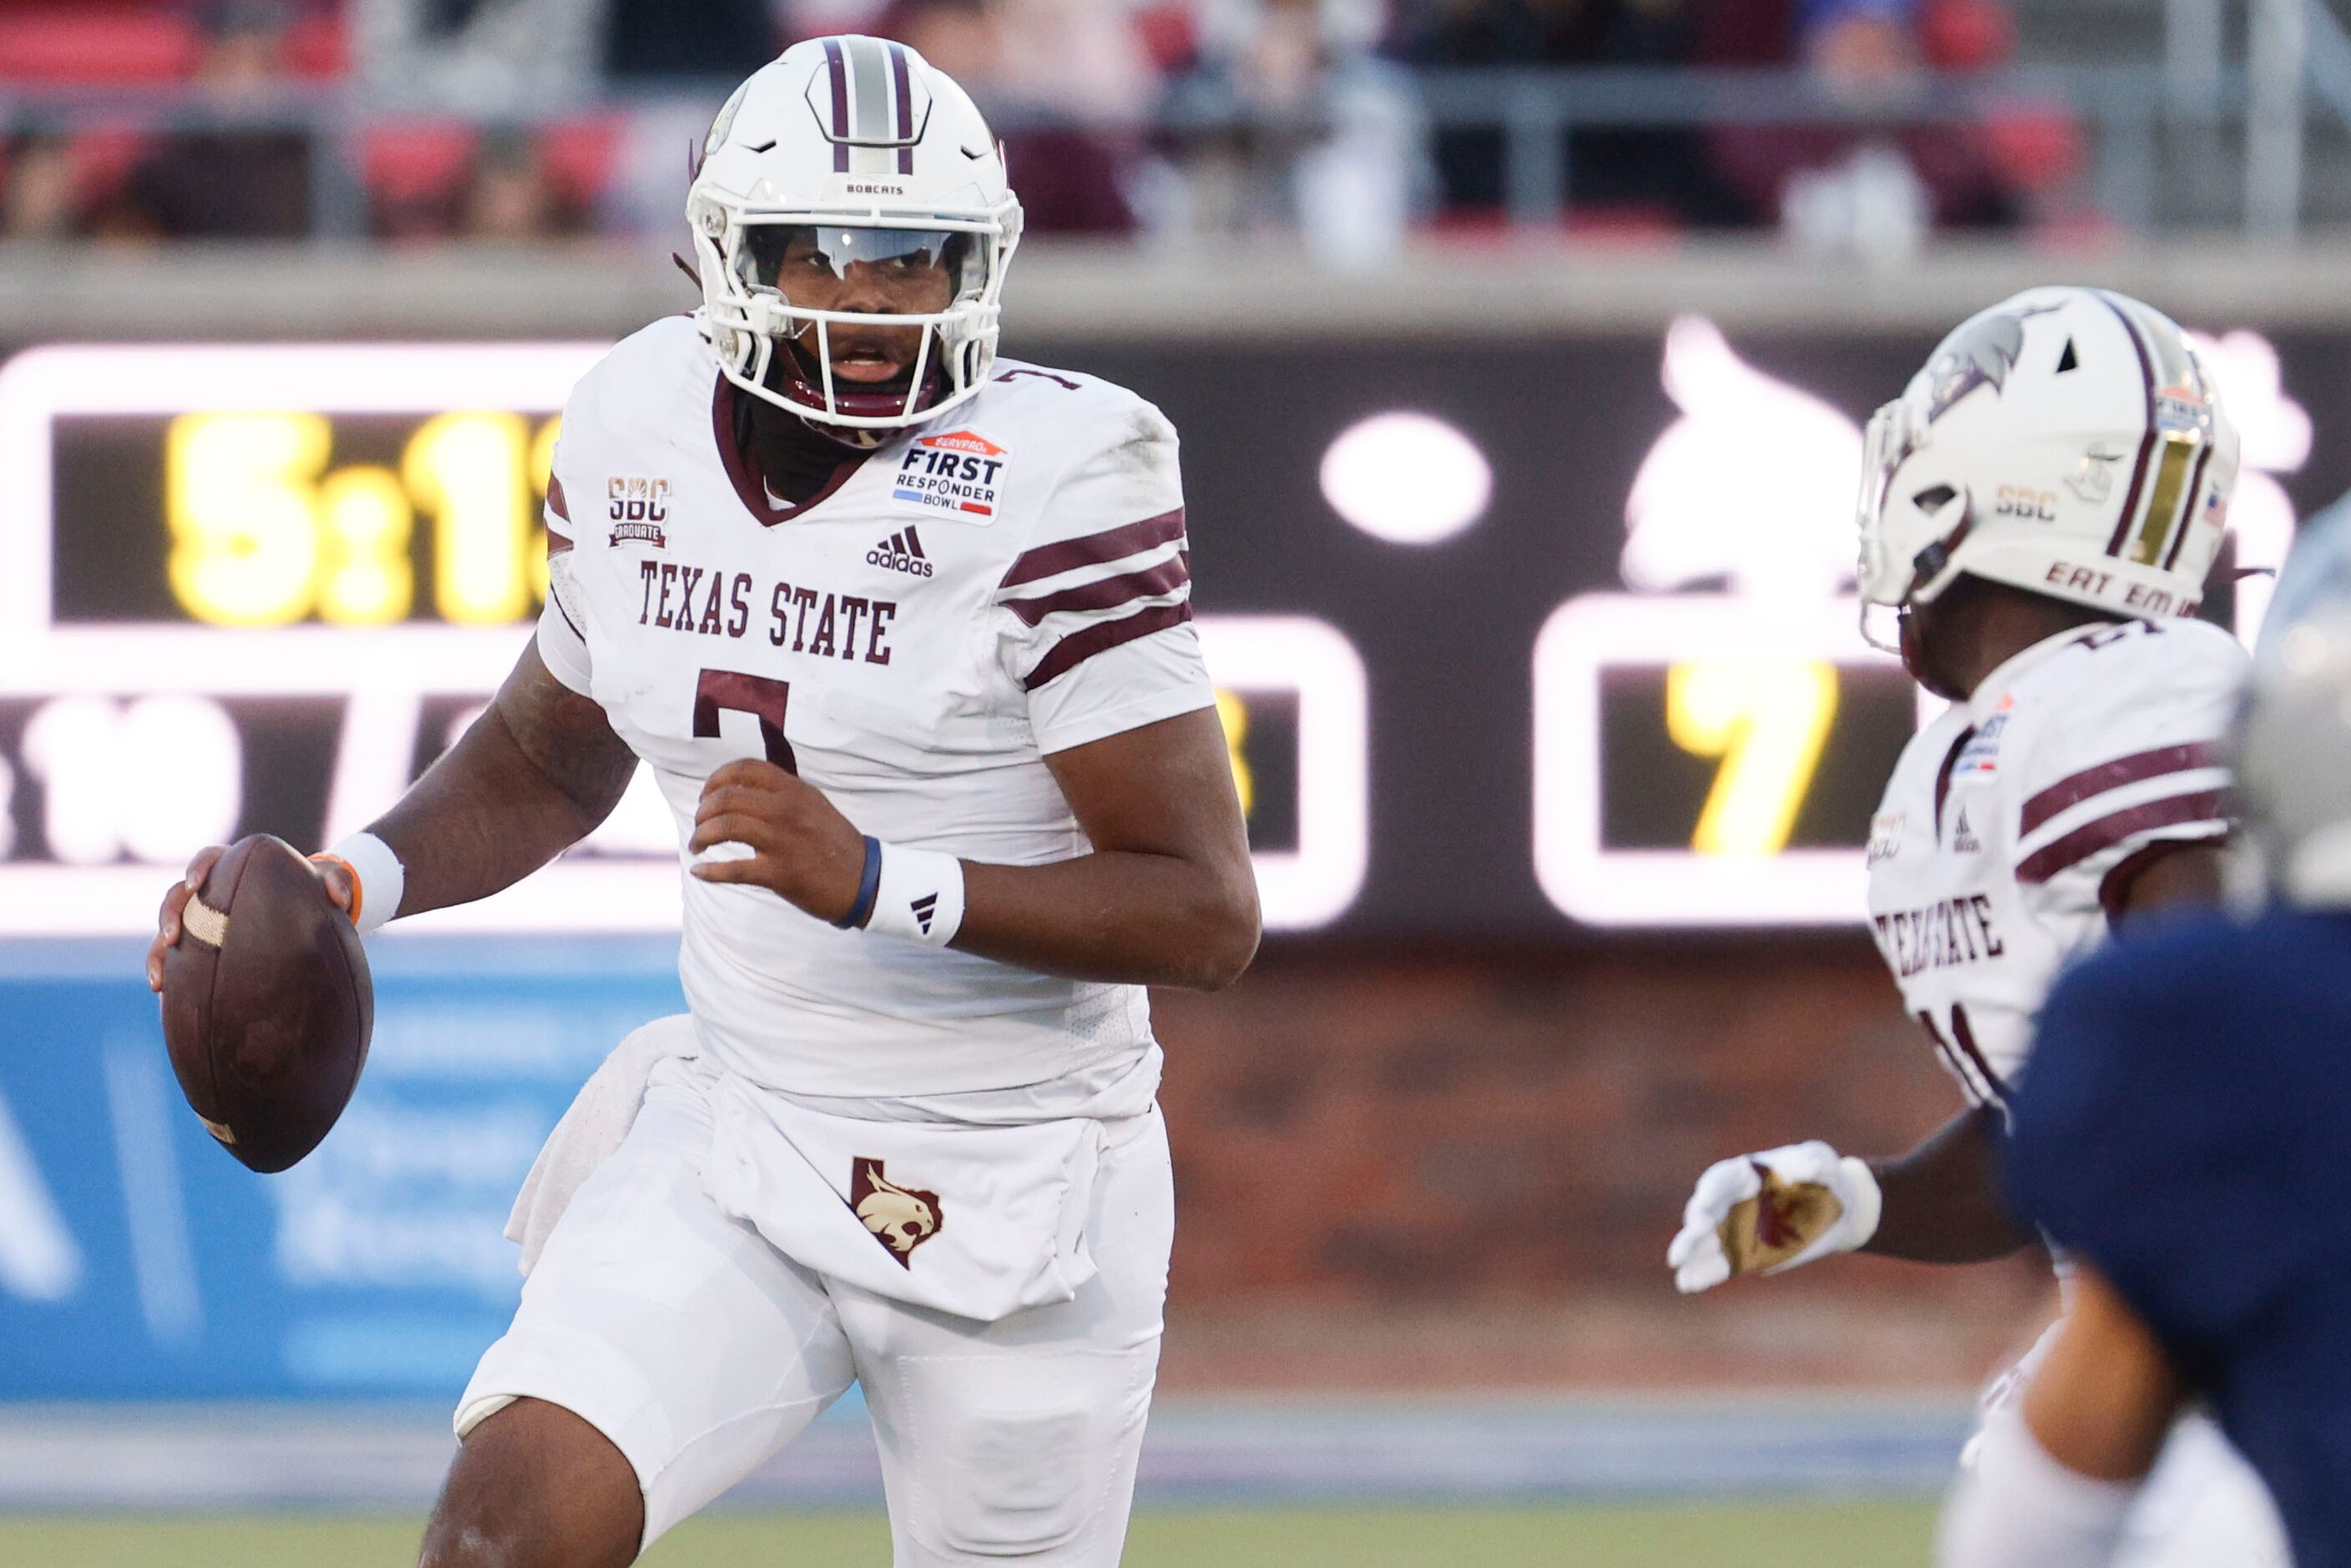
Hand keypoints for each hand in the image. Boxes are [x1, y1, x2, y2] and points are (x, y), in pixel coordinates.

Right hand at [146, 846, 355, 990]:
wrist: (308, 909)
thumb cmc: (315, 887)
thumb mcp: (332, 881)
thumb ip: (339, 881)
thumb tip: (340, 898)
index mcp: (234, 865)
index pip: (208, 858)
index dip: (196, 868)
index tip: (195, 884)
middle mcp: (210, 892)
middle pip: (176, 896)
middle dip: (169, 914)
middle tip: (172, 936)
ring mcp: (201, 920)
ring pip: (168, 931)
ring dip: (158, 952)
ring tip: (158, 980)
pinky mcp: (200, 945)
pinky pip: (177, 959)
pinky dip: (168, 973)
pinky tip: (164, 996)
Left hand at [688, 758, 866, 922]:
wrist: (864, 881)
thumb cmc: (834, 843)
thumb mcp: (813, 805)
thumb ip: (782, 793)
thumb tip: (740, 787)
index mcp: (795, 790)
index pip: (744, 769)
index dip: (716, 779)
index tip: (707, 795)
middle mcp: (788, 810)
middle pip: (727, 798)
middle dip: (703, 811)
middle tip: (699, 825)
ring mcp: (784, 841)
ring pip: (725, 827)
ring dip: (701, 836)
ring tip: (697, 845)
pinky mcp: (781, 873)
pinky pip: (734, 869)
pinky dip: (710, 871)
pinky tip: (700, 872)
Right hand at [1667, 1140, 1882, 1294]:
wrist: (1840, 1210)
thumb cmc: (1827, 1177)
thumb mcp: (1824, 1162)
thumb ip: (1811, 1163)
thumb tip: (1796, 1171)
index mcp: (1745, 1175)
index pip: (1721, 1179)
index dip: (1712, 1188)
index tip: (1706, 1199)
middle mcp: (1732, 1202)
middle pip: (1705, 1211)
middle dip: (1697, 1221)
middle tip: (1695, 1231)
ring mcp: (1735, 1231)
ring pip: (1704, 1242)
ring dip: (1689, 1250)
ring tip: (1676, 1262)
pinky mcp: (1743, 1257)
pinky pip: (1718, 1267)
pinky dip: (1701, 1275)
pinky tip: (1686, 1283)